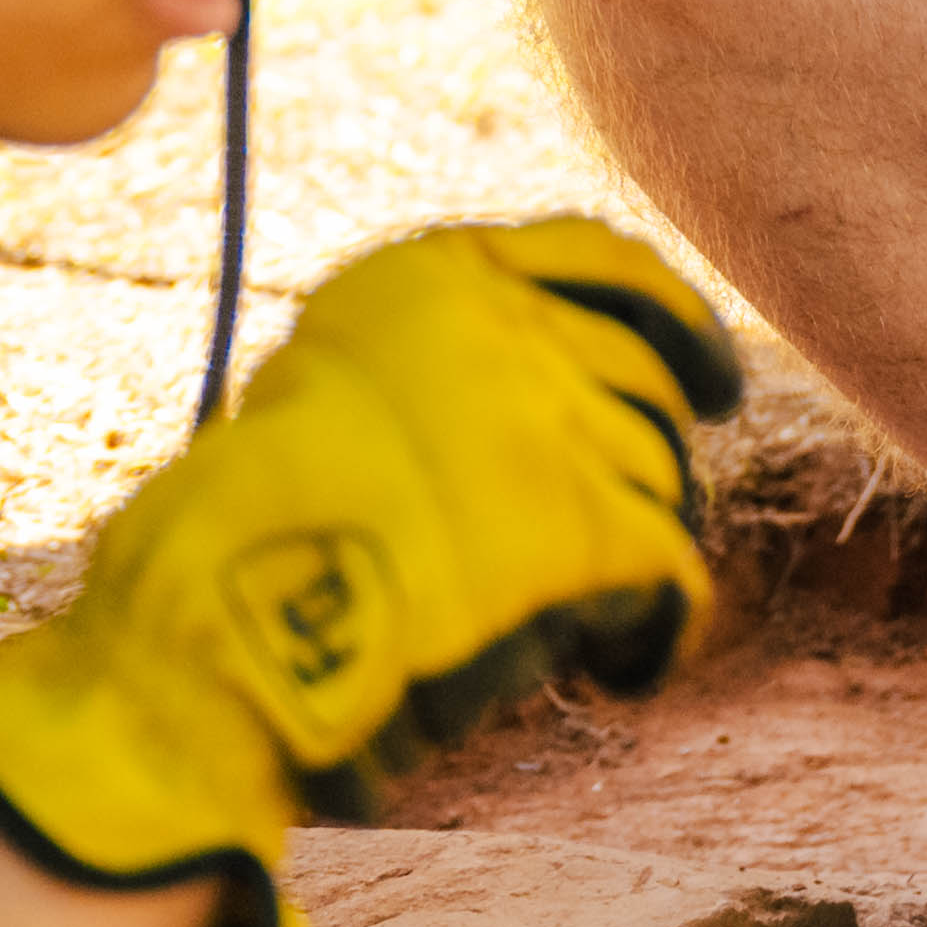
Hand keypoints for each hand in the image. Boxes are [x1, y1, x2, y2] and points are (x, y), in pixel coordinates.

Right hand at [0, 217, 741, 926]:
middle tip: (638, 516)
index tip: (712, 381)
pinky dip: (657, 627)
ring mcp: (556, 417)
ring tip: (584, 604)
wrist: (213, 621)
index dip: (677, 321)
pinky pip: (672, 571)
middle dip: (649, 453)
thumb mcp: (329, 387)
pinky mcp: (588, 524)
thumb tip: (550, 389)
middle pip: (641, 379)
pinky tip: (628, 666)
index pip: (602, 260)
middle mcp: (509, 323)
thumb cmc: (238, 533)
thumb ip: (436, 369)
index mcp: (436, 273)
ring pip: (658, 475)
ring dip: (636, 542)